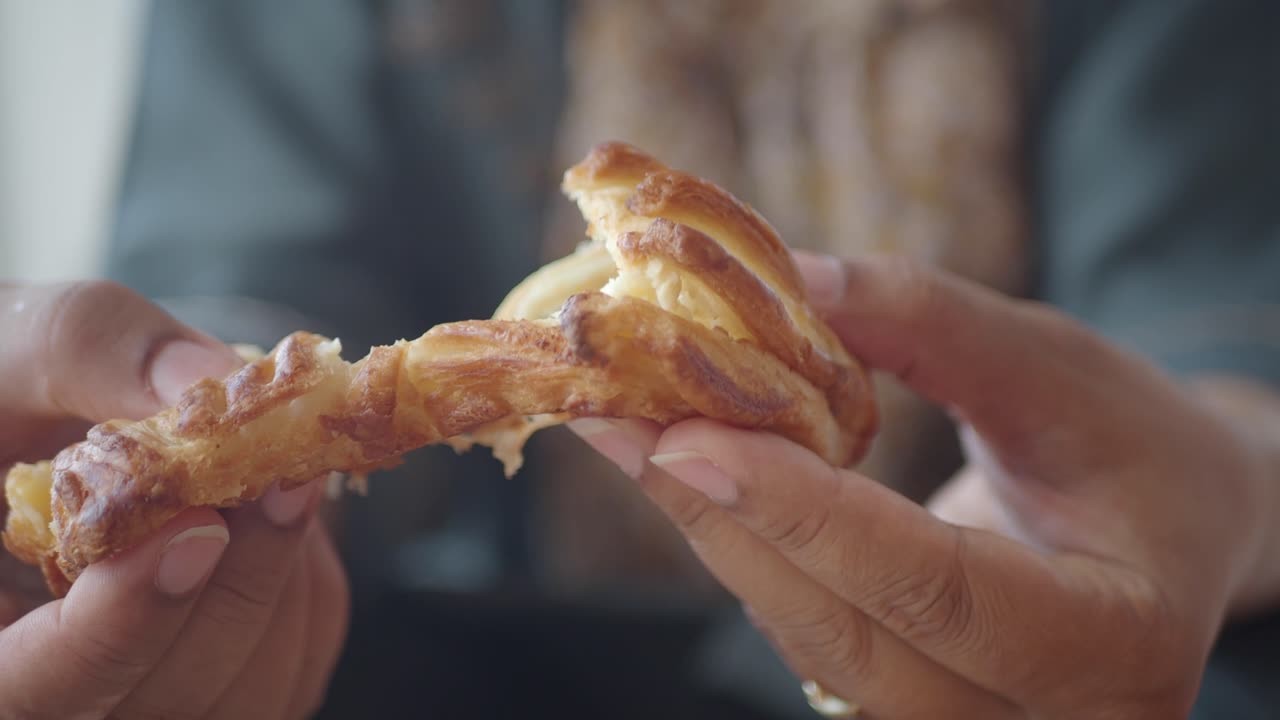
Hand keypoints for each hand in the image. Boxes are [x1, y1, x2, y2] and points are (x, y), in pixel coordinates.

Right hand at [0, 282, 349, 719]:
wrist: (55, 411)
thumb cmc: (13, 385)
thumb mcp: (16, 344)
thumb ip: (90, 351)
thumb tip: (211, 381)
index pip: (36, 689)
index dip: (121, 627)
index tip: (196, 531)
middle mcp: (60, 695)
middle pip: (165, 698)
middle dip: (239, 581)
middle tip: (283, 473)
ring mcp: (152, 700)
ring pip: (249, 691)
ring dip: (283, 572)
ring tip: (264, 477)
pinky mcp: (227, 685)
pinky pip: (297, 661)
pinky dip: (307, 580)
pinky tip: (274, 511)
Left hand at [571, 255, 1276, 717]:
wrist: (1165, 528)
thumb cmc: (1135, 446)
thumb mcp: (1058, 368)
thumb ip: (931, 324)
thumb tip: (791, 279)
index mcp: (1111, 645)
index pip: (938, 591)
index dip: (806, 516)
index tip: (689, 435)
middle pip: (848, 634)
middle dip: (724, 520)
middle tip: (623, 418)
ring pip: (811, 642)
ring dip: (713, 530)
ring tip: (633, 429)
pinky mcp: (911, 701)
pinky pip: (808, 632)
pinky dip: (745, 547)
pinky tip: (688, 469)